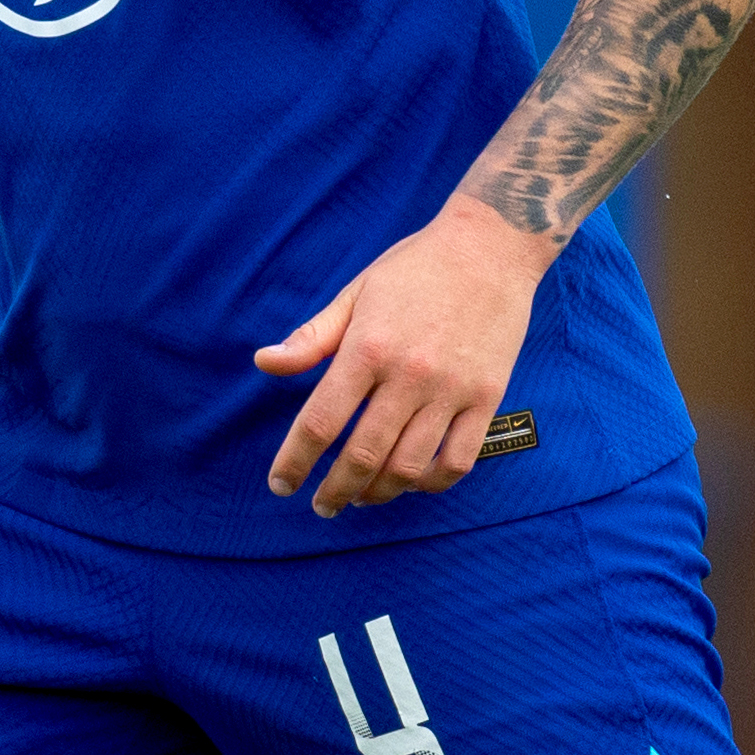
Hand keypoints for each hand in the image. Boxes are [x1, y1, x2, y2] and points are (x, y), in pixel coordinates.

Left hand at [256, 196, 542, 515]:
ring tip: (361, 497)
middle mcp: (409, 375)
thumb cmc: (415, 268)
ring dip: (379, 493)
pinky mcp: (487, 397)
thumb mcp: (355, 293)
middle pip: (363, 456)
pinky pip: (459, 460)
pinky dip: (431, 483)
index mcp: (368, 348)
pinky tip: (411, 482)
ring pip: (410, 467)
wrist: (490, 248)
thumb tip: (264, 363)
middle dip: (334, 491)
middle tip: (321, 505)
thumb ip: (311, 338)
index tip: (282, 485)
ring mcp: (452, 390)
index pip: (320, 422)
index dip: (295, 461)